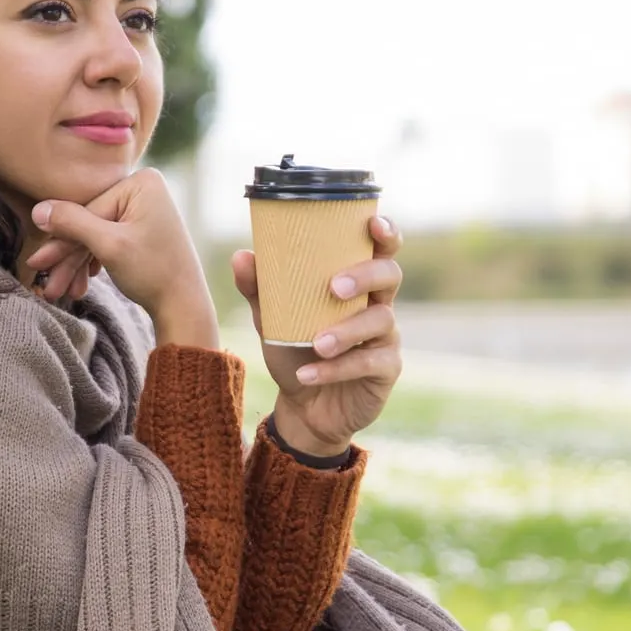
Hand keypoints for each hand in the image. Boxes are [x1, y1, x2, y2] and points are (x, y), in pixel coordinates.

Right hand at [26, 168, 213, 324]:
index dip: (62, 241)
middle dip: (68, 258)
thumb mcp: (109, 246)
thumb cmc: (153, 273)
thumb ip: (72, 224)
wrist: (184, 306)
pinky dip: (93, 262)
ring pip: (96, 235)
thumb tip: (38, 209)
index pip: (87, 210)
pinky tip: (82, 283)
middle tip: (47, 284)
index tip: (37, 264)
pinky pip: (108, 241)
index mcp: (142, 182)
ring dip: (77, 265)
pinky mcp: (141, 228)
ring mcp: (143, 209)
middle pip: (90, 223)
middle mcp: (143, 189)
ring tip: (61, 293)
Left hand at [230, 215, 403, 453]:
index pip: (381, 250)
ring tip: (316, 343)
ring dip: (346, 330)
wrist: (303, 408)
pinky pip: (369, 363)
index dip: (385, 233)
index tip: (373, 223)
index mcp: (357, 284)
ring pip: (380, 321)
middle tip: (333, 287)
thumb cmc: (294, 352)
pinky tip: (308, 374)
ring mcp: (386, 338)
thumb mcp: (272, 321)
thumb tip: (241, 256)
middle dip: (365, 276)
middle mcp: (377, 305)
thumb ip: (260, 290)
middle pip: (390, 275)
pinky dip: (336, 368)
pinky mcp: (386, 370)